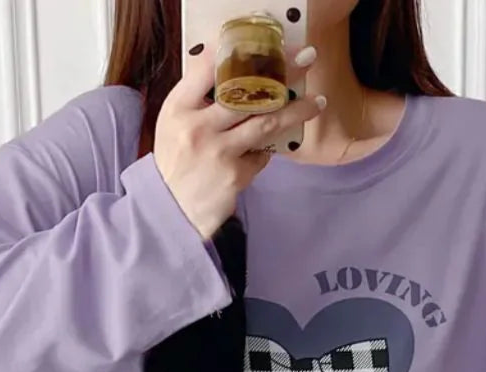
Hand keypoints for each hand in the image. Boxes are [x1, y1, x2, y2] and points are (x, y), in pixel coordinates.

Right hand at [154, 48, 321, 240]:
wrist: (169, 213)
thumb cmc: (175, 163)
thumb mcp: (173, 124)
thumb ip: (195, 98)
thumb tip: (228, 68)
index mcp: (178, 109)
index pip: (208, 69)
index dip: (236, 53)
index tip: (262, 44)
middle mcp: (198, 127)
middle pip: (246, 92)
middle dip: (282, 72)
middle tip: (307, 58)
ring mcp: (218, 152)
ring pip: (265, 123)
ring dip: (294, 111)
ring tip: (315, 103)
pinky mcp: (235, 176)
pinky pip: (261, 155)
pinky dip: (265, 151)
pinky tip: (262, 151)